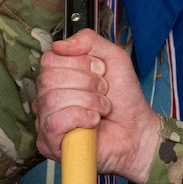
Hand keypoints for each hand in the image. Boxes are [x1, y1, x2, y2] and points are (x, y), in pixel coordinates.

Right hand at [37, 31, 157, 182]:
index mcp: (57, 76)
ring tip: (101, 109)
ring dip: (88, 102)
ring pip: (53, 99)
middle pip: (49, 78)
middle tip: (103, 93)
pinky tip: (92, 122)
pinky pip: (54, 122)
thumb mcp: (113, 57)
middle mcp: (47, 97)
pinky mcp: (49, 143)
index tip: (100, 72)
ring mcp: (45, 120)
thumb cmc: (124, 99)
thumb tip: (59, 45)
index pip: (49, 59)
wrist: (137, 130)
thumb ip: (87, 41)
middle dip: (87, 83)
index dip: (79, 64)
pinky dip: (80, 118)